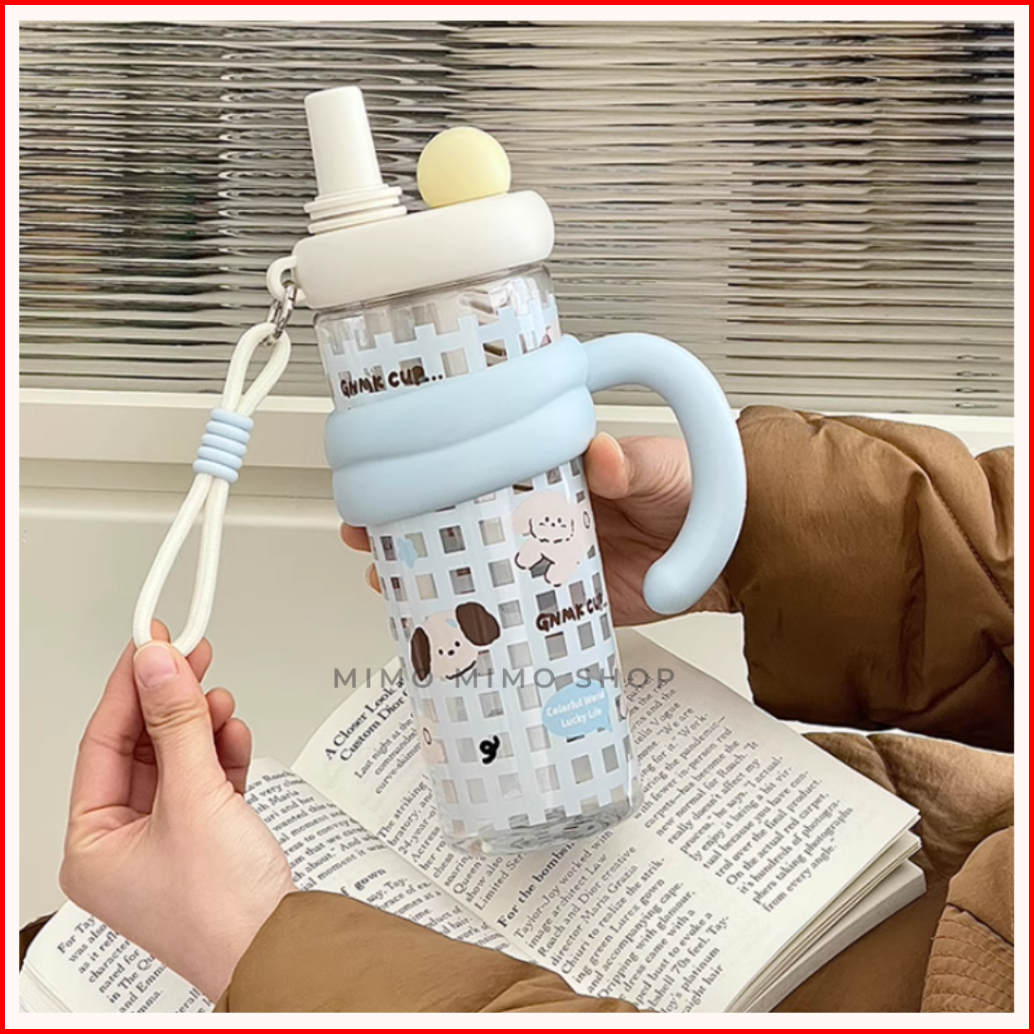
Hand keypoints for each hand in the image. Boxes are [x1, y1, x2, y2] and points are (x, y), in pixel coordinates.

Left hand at [60, 624, 295, 1001]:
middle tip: (190, 655)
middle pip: (141, 748)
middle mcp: (124, 843)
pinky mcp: (206, 837)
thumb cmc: (223, 910)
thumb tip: (157, 664)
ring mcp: (167, 840)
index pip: (103, 743)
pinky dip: (220, 753)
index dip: (128, 686)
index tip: (150, 641)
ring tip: (217, 699)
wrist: (283, 946)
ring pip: (177, 759)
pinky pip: (205, 779)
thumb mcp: (194, 798)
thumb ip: (177, 723)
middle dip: (170, 703)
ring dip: (200, 726)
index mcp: (93, 845)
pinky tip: (232, 735)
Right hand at [340, 434, 731, 627]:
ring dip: (429, 572)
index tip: (389, 472)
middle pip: (460, 514)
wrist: (736, 550)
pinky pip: (511, 613)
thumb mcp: (662, 468)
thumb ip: (631, 464)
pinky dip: (477, 621)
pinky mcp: (563, 603)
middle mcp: (541, 511)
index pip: (480, 460)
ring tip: (386, 579)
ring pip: (474, 564)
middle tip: (368, 535)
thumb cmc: (699, 491)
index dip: (432, 467)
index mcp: (554, 468)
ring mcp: (547, 559)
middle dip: (408, 523)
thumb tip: (602, 456)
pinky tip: (440, 627)